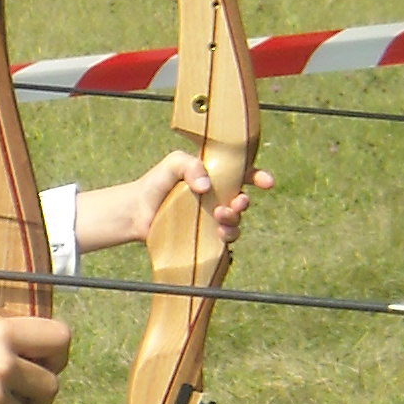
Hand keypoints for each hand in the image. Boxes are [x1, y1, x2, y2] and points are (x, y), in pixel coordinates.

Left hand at [74, 149, 276, 253]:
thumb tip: (206, 185)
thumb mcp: (174, 163)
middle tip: (233, 203)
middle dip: (244, 202)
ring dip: (235, 220)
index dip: (260, 177)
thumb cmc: (155, 184)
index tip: (267, 182)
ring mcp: (211, 218)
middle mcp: (217, 197)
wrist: (136, 211)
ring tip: (220, 216)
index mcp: (216, 177)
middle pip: (242, 201)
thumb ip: (191, 165)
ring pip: (235, 222)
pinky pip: (224, 240)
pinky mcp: (204, 236)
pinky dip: (228, 238)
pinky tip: (220, 235)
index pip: (244, 175)